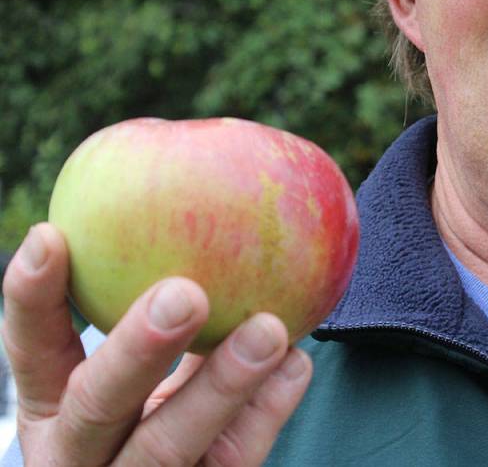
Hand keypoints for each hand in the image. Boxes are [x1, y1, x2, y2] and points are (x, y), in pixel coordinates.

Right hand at [1, 223, 312, 465]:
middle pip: (94, 407)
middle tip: (184, 294)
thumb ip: (150, 308)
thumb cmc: (153, 408)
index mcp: (52, 410)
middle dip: (136, 351)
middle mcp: (80, 456)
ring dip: (222, 386)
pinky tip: (295, 364)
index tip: (51, 235)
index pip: (33, 352)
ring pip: (168, 447)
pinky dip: (267, 412)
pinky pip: (233, 462)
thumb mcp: (133, 371)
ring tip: (267, 329)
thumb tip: (211, 205)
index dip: (34, 299)